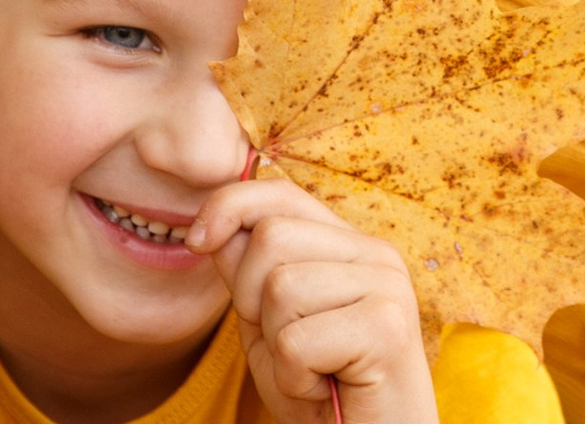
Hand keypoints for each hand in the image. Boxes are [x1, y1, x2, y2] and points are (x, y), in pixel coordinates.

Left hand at [188, 177, 436, 423]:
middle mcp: (375, 254)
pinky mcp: (387, 329)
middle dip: (252, 300)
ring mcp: (387, 287)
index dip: (228, 206)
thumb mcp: (269, 325)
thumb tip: (213, 225)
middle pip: (270, 237)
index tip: (196, 242)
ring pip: (280, 288)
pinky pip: (296, 341)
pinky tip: (323, 388)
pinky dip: (294, 377)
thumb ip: (247, 272)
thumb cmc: (319, 392)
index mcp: (350, 244)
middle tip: (289, 348)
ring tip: (312, 370)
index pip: (280, 193)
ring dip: (277, 346)